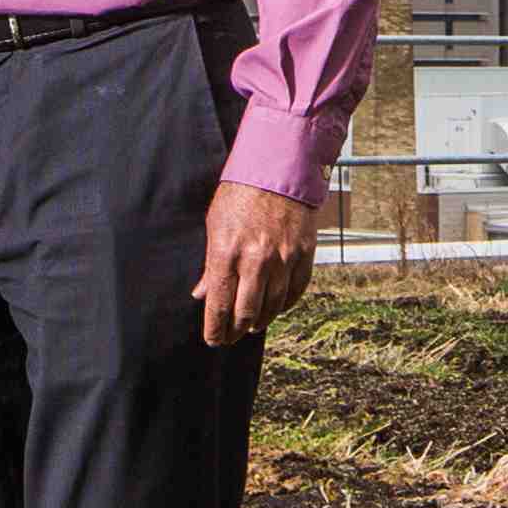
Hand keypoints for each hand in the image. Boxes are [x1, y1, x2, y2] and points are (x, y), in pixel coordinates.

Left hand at [193, 183, 316, 345]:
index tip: (213, 340)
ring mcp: (283, 259)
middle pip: (246, 313)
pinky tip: (276, 308)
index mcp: (226, 253)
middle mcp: (256, 260)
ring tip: (252, 325)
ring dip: (260, 320)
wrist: (279, 168)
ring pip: (272, 306)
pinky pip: (295, 291)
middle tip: (230, 337)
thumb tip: (203, 294)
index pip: (219, 305)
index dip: (215, 329)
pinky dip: (285, 305)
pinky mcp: (304, 254)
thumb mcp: (215, 225)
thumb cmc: (240, 193)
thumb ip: (210, 264)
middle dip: (236, 331)